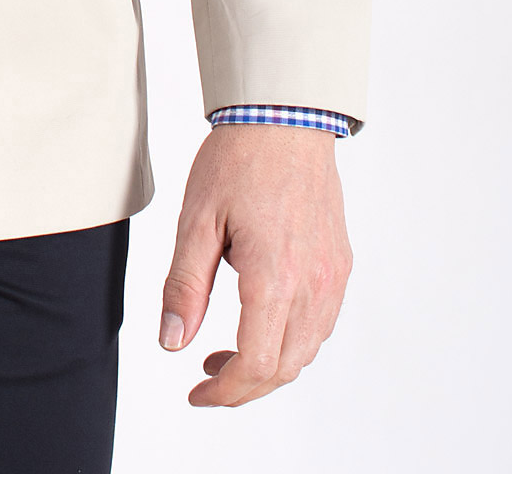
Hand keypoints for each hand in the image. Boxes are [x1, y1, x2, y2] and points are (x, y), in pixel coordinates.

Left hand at [159, 124, 351, 405]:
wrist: (285, 118)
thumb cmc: (238, 161)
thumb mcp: (196, 220)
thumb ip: (184, 286)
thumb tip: (172, 342)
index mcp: (274, 277)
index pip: (257, 364)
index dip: (225, 391)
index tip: (197, 393)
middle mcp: (313, 284)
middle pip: (285, 368)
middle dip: (244, 386)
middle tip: (206, 380)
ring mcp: (332, 276)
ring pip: (307, 350)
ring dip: (270, 366)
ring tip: (228, 354)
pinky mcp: (339, 263)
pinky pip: (322, 322)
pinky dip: (293, 340)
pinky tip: (263, 323)